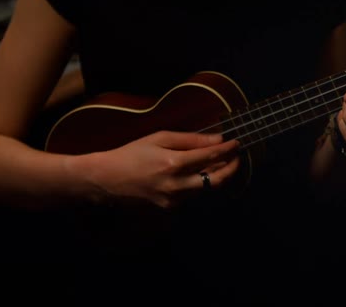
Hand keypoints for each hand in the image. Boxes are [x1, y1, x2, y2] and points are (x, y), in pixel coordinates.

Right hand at [86, 131, 239, 207]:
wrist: (108, 179)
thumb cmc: (133, 153)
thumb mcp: (160, 138)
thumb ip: (190, 140)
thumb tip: (217, 140)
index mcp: (173, 164)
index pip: (210, 156)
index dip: (228, 149)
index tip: (237, 142)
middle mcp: (176, 185)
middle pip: (216, 180)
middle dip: (231, 169)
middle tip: (237, 158)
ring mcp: (173, 200)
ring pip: (205, 189)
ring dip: (216, 176)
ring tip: (221, 163)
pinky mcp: (169, 208)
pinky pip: (192, 195)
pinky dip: (199, 183)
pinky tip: (199, 173)